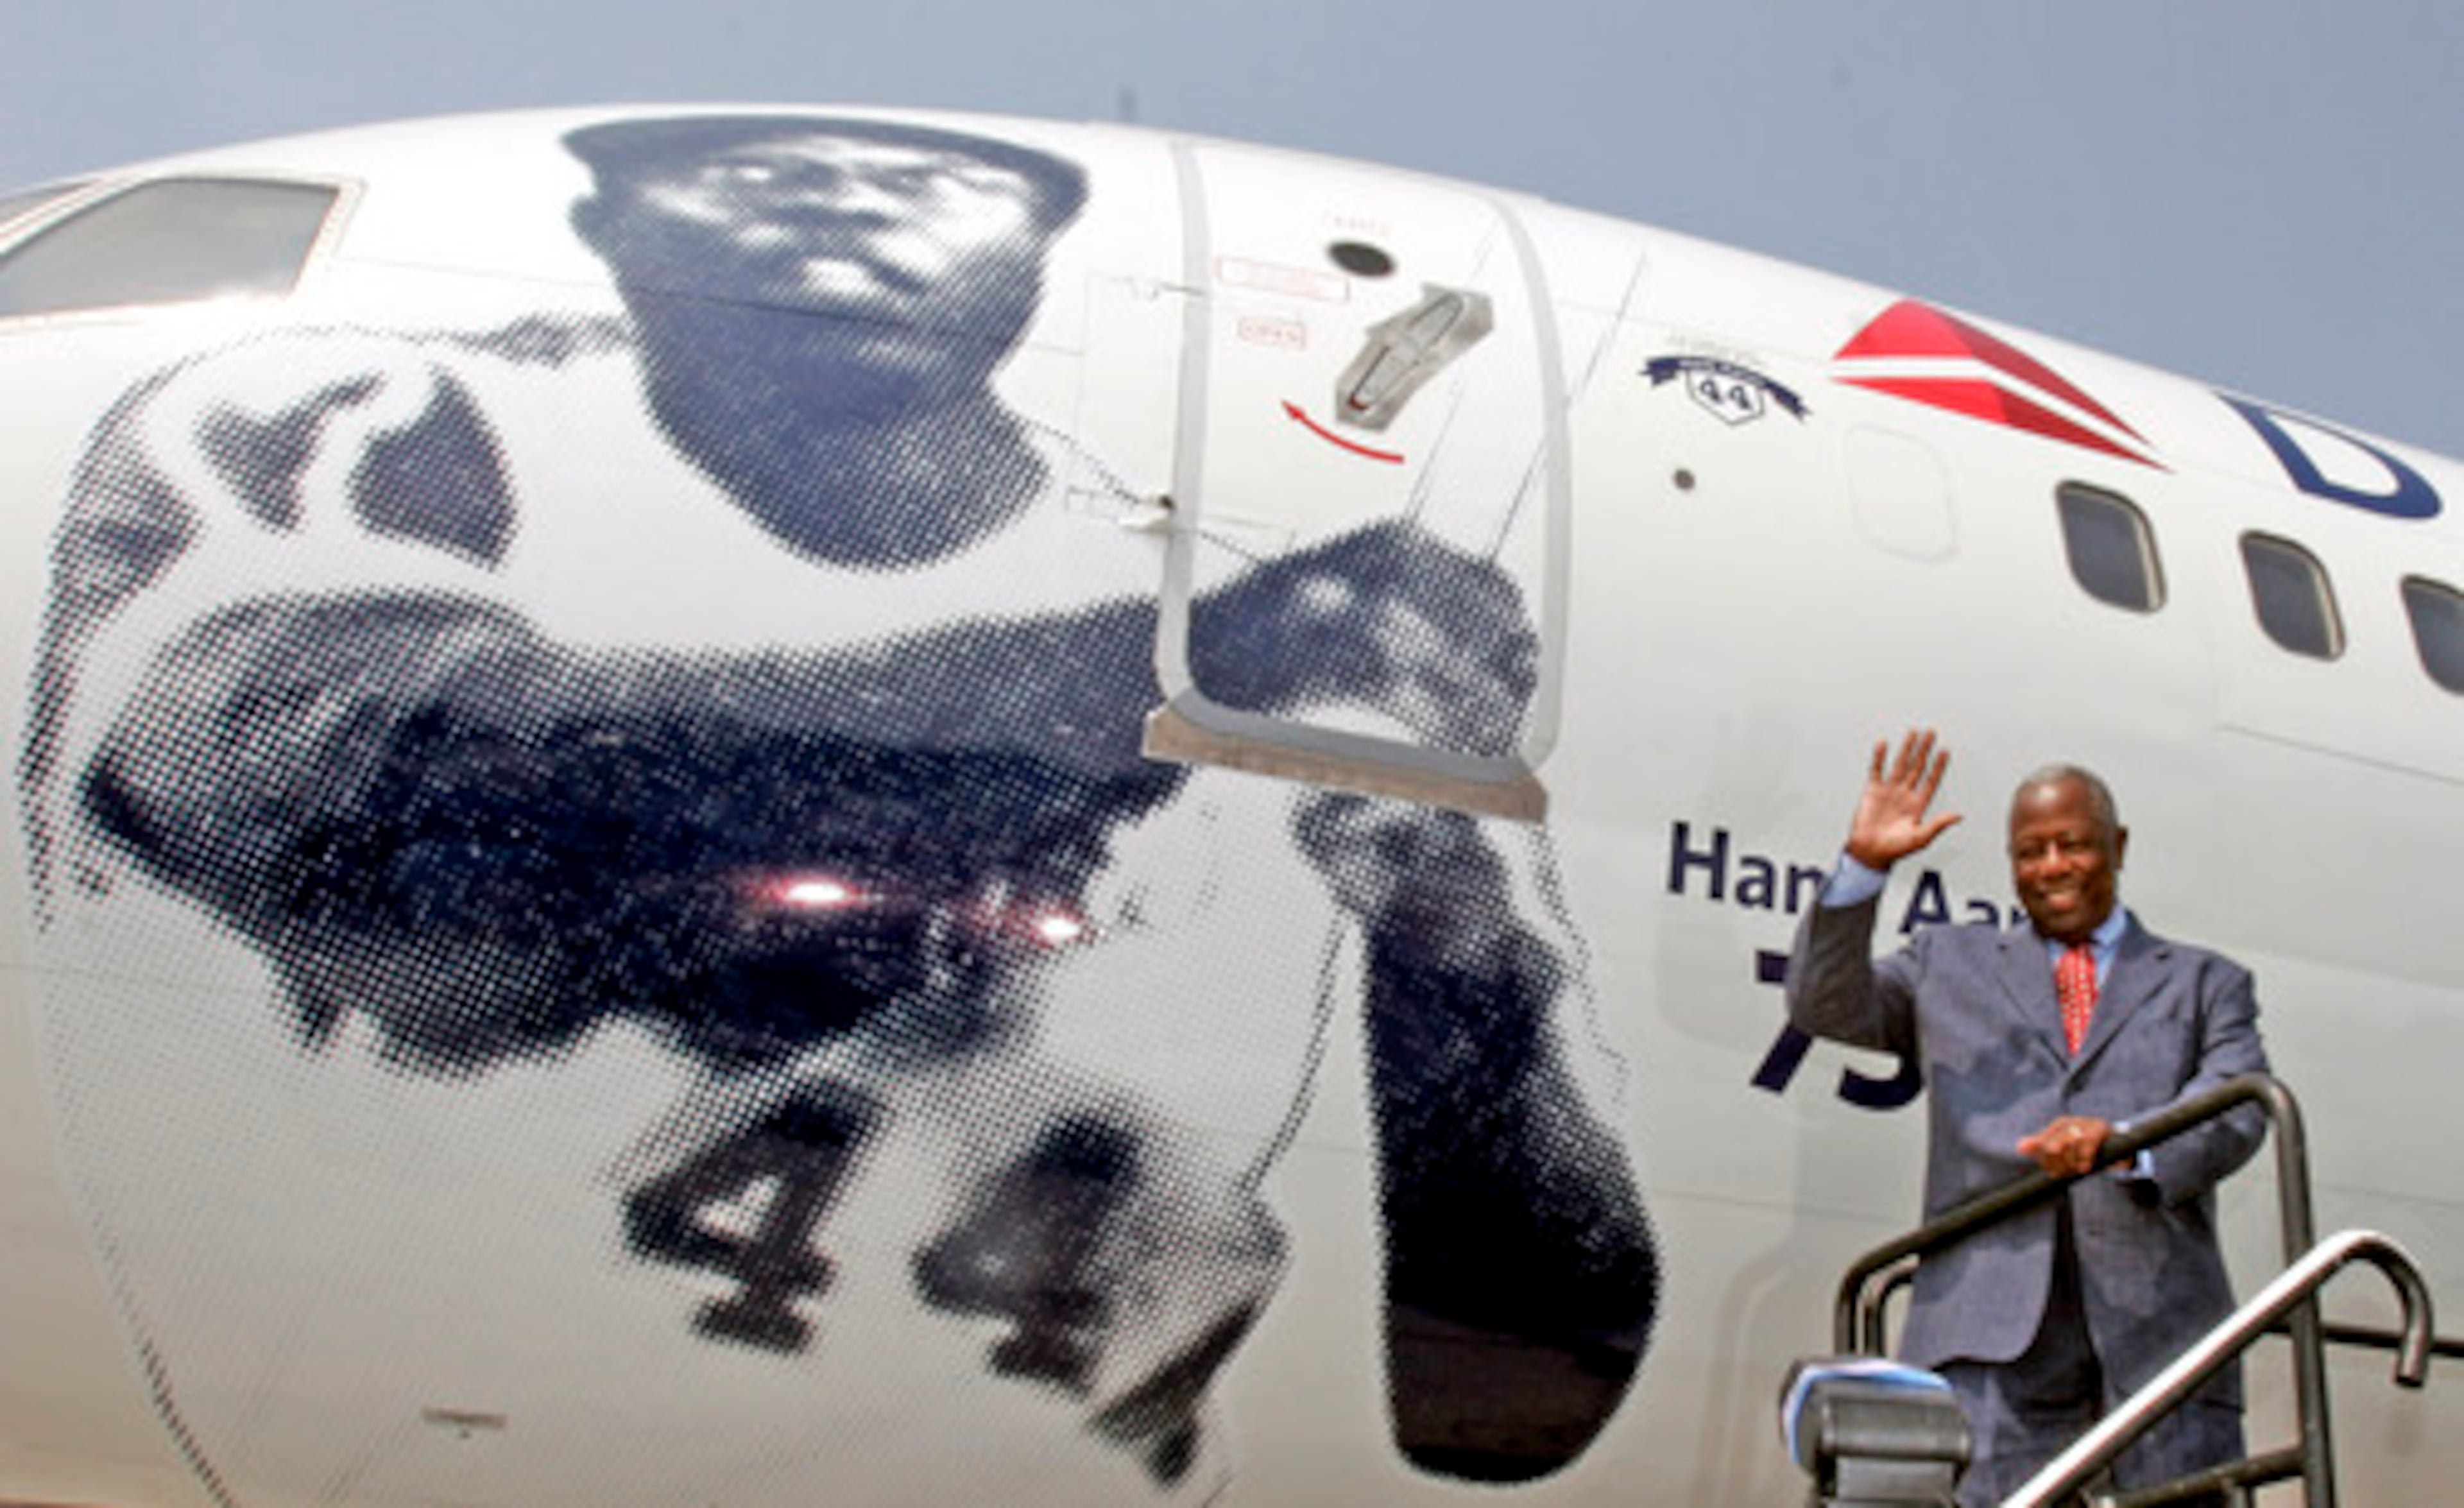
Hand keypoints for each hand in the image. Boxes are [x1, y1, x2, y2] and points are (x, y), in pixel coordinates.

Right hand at [1845, 728, 1962, 869]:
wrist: (1869, 852)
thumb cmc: (1894, 849)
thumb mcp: (1921, 838)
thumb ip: (1938, 824)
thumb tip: (1959, 816)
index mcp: (1918, 805)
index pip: (1931, 780)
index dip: (1938, 766)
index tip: (1945, 751)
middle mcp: (1905, 795)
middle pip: (1917, 767)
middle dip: (1924, 750)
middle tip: (1931, 733)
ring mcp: (1889, 791)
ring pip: (1900, 764)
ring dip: (1907, 748)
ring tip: (1913, 733)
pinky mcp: (1872, 791)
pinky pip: (1876, 770)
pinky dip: (1879, 757)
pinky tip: (1884, 744)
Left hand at [2018, 1115, 2112, 1178]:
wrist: (2119, 1142)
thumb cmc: (2085, 1147)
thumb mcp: (2063, 1148)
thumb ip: (2041, 1147)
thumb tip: (2020, 1147)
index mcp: (2057, 1126)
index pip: (2041, 1145)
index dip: (2046, 1163)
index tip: (2054, 1172)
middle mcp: (2068, 1122)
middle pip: (2052, 1147)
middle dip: (2059, 1165)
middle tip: (2067, 1172)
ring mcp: (2083, 1123)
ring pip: (2067, 1146)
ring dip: (2072, 1164)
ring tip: (2078, 1169)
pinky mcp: (2098, 1128)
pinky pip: (2086, 1146)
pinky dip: (2084, 1160)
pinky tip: (2085, 1167)